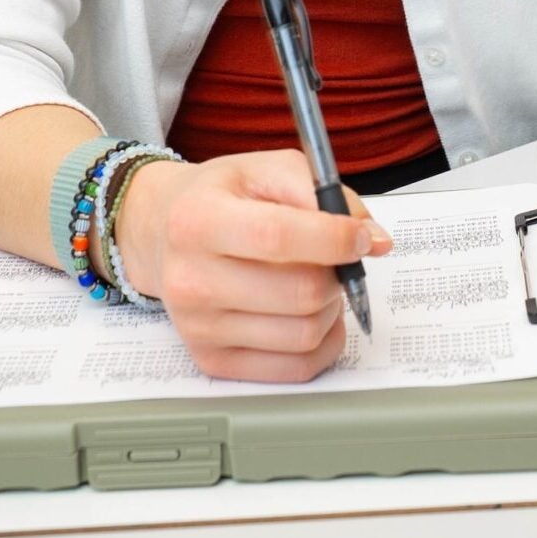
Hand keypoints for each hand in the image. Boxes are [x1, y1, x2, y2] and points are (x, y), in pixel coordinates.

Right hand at [113, 150, 392, 381]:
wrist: (163, 234)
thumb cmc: (221, 199)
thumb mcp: (266, 170)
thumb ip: (324, 194)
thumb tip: (373, 239)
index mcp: (197, 220)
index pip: (277, 237)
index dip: (334, 238)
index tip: (361, 237)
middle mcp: (191, 279)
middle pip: (300, 292)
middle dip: (337, 274)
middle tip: (336, 258)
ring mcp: (199, 328)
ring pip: (305, 333)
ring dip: (331, 307)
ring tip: (316, 281)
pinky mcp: (213, 361)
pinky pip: (296, 367)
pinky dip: (323, 342)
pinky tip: (311, 314)